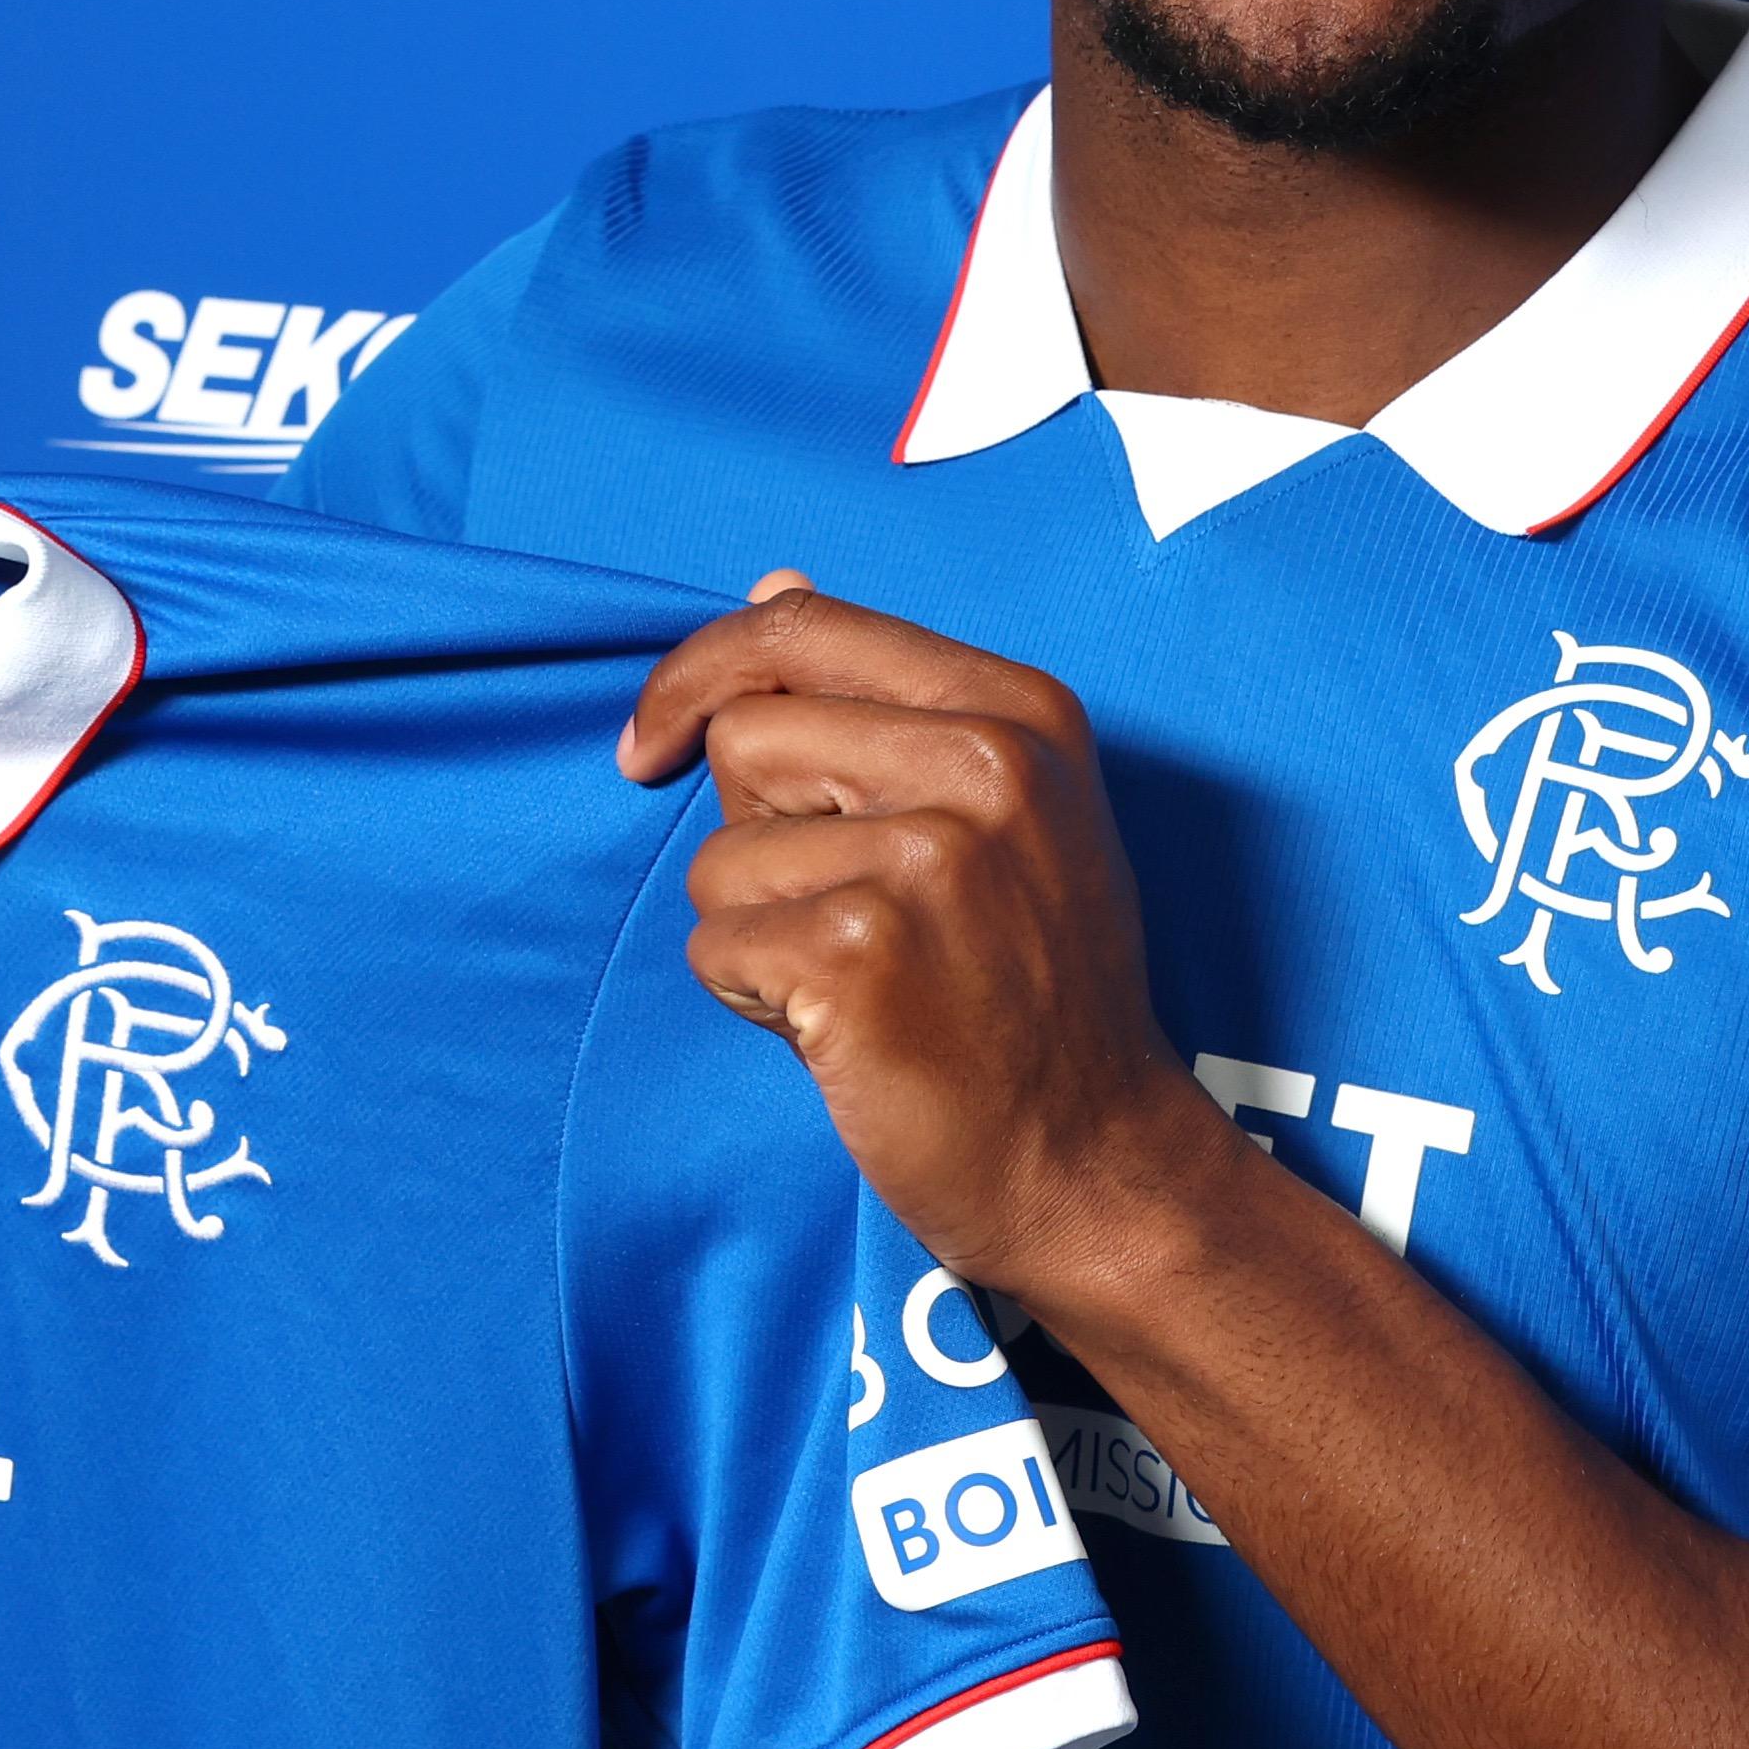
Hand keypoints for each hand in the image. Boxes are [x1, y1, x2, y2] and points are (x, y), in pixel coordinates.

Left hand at [619, 575, 1252, 1306]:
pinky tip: (843, 1029)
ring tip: (862, 982)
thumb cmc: (1032, 994)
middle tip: (847, 913)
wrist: (1096, 1165)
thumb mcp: (1005, 814)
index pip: (804, 627)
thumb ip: (886, 703)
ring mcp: (929, 859)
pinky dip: (753, 997)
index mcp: (1019, 711)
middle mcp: (986, 766)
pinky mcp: (862, 954)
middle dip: (756, 831)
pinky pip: (717, 943)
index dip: (701, 674)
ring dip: (757, 929)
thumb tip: (772, 583)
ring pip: (722, 852)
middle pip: (748, 735)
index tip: (652, 742)